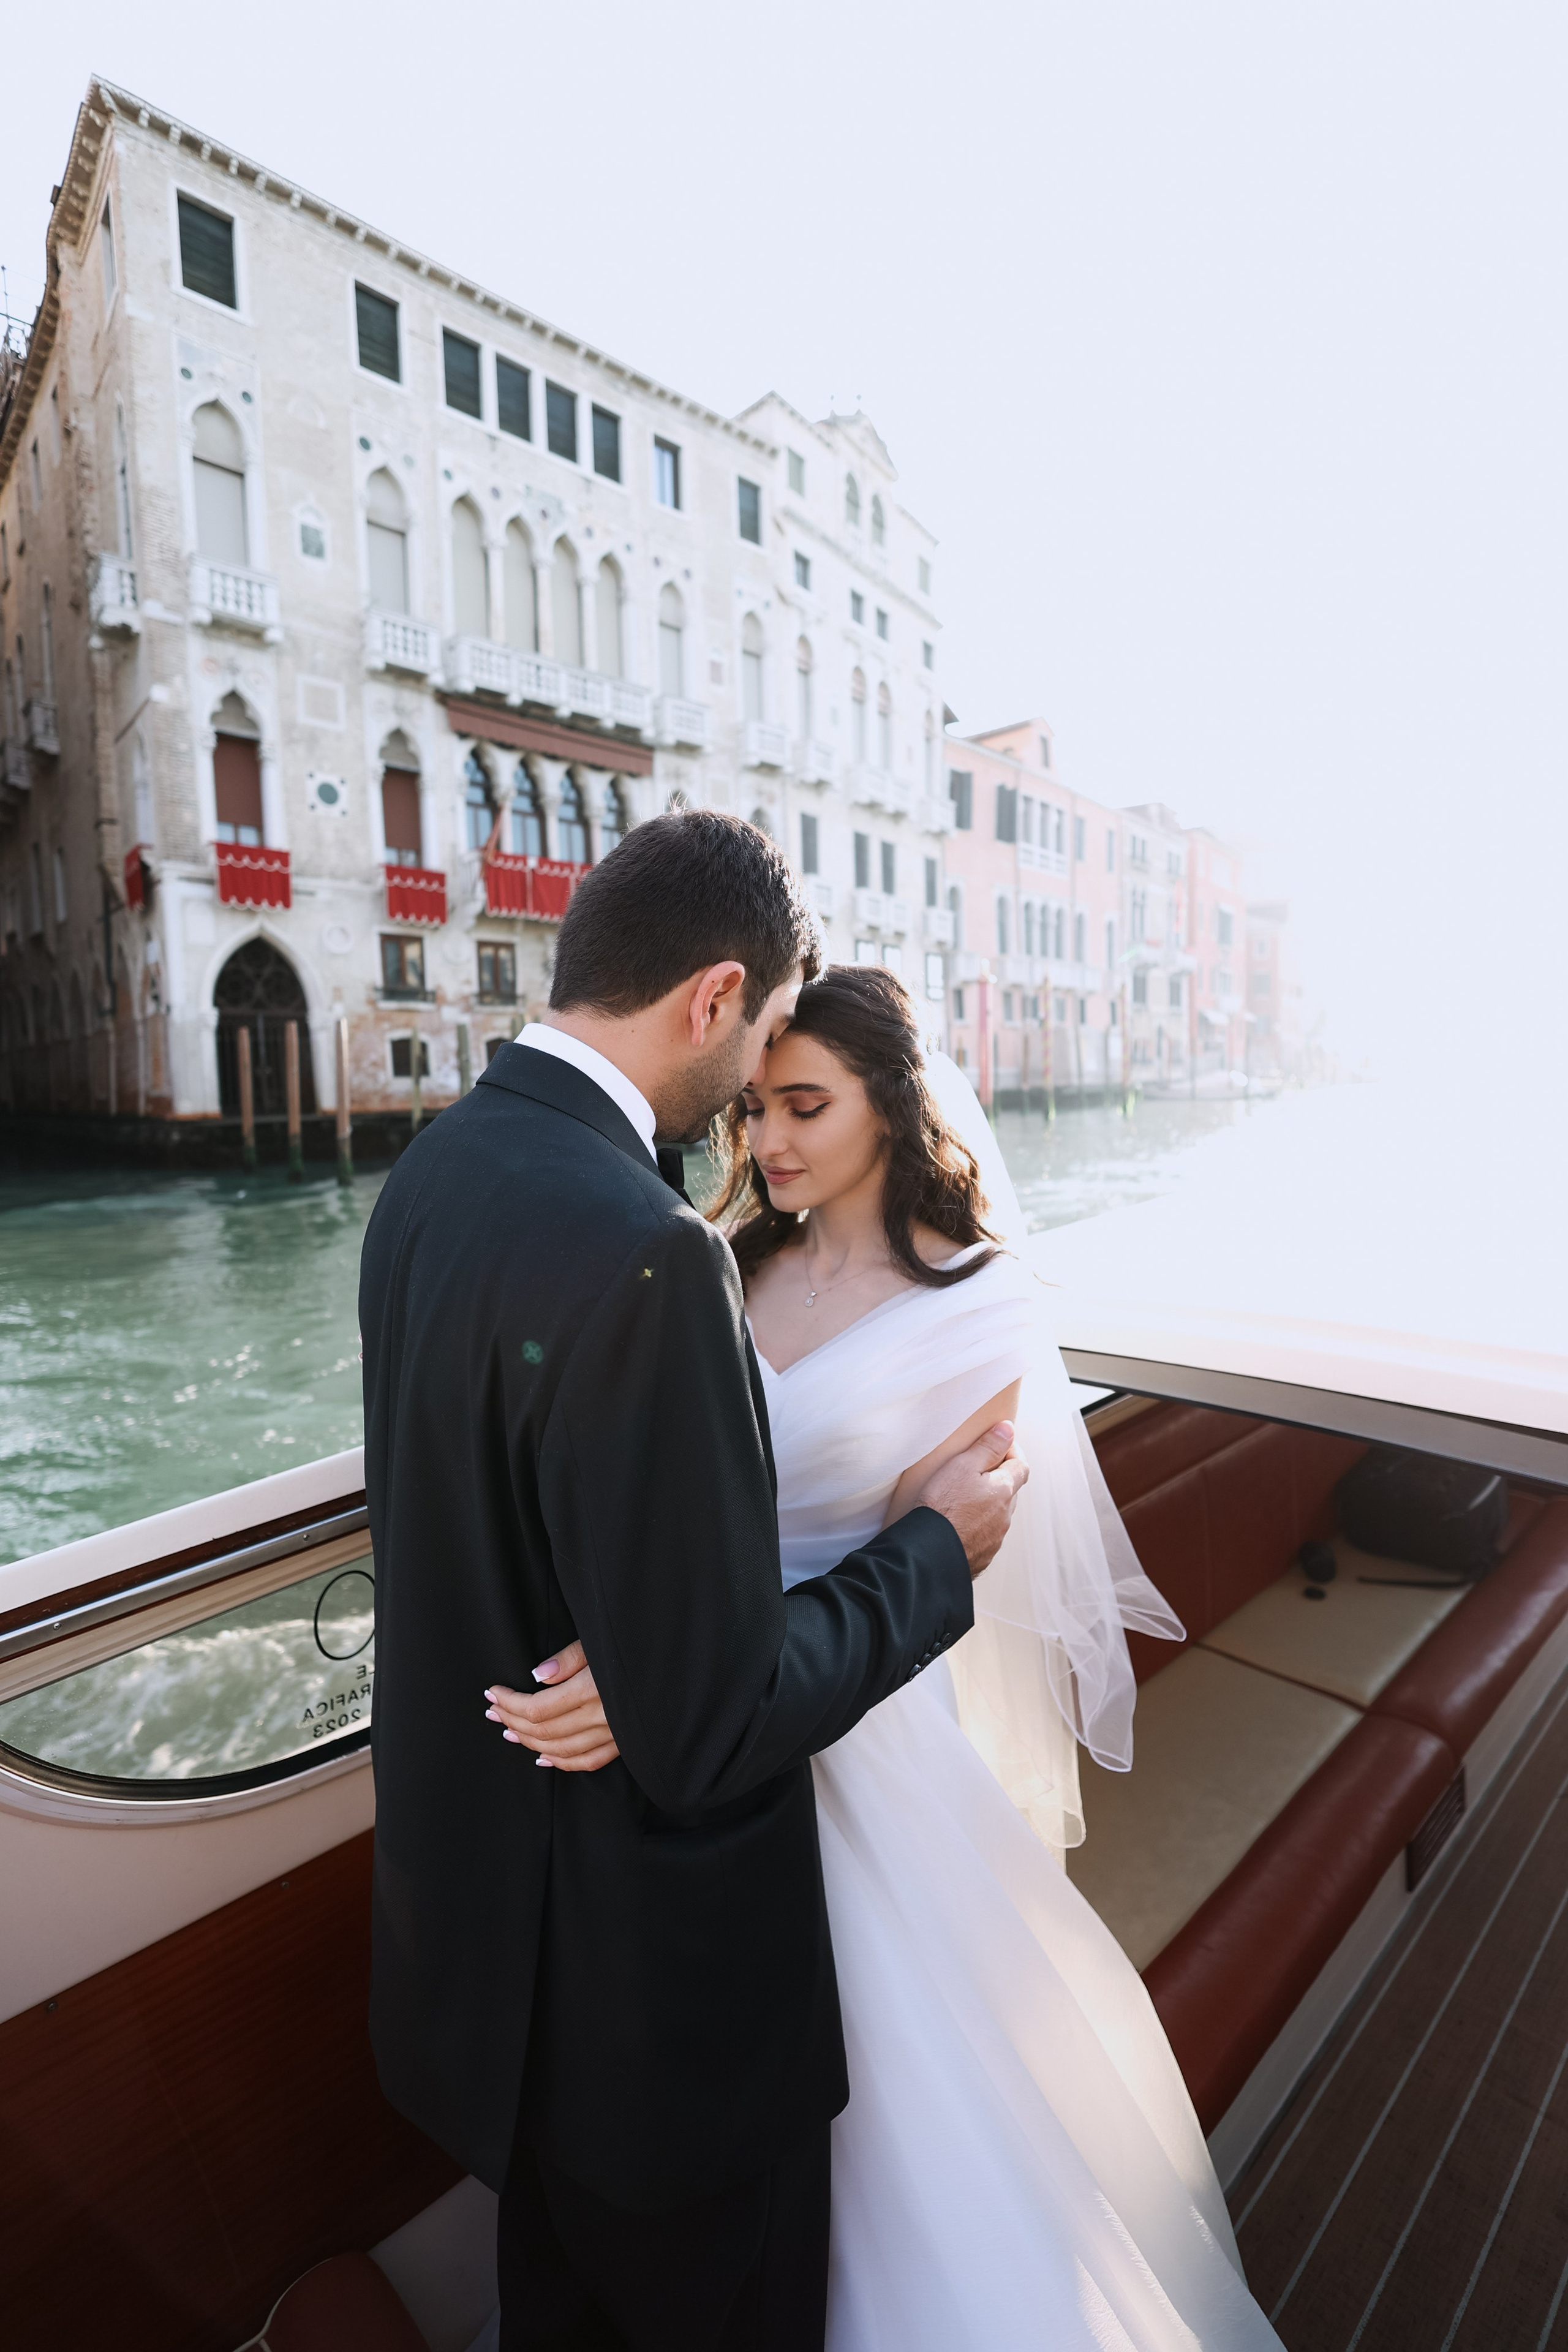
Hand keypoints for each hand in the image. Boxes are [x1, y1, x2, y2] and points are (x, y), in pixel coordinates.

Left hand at [485, 1641, 619, 1772]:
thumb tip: (537, 1674)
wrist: (683, 1664)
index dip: (511, 1702)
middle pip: (544, 1730)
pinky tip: (543, 1758)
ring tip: (509, 1732)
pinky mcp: (623, 1743)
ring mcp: (613, 1734)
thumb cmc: (630, 1649)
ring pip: (561, 1749)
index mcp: (591, 1689)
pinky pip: (588, 1761)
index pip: (538, 1707)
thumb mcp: (600, 1643)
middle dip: (512, 1720)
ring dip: (530, 1743)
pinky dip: (562, 1763)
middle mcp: (601, 1716)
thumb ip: (569, 1658)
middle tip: (493, 1712)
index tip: (493, 1693)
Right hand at [917, 1421, 1027, 1578]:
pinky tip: (957, 1523)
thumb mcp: (963, 1466)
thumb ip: (988, 1446)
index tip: (996, 1446)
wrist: (930, 1553)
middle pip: (1010, 1490)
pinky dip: (976, 1525)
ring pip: (998, 1513)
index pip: (1021, 1465)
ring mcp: (995, 1538)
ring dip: (988, 1503)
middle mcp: (1005, 1515)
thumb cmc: (943, 1505)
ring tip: (962, 1498)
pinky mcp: (982, 1555)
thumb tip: (1009, 1429)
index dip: (1011, 1452)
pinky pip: (985, 1534)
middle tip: (975, 1470)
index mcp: (1004, 1490)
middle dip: (998, 1478)